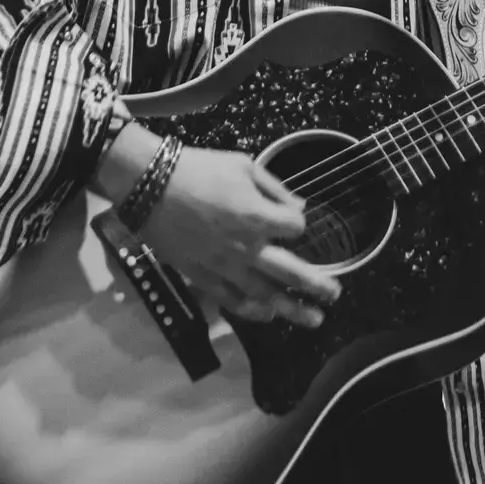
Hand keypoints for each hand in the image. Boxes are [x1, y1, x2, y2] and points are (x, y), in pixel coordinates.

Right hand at [139, 143, 341, 329]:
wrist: (150, 186)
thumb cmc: (199, 169)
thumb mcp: (243, 165)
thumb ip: (274, 188)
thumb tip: (297, 206)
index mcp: (258, 216)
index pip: (295, 227)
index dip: (297, 222)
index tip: (291, 218)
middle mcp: (246, 247)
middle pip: (292, 272)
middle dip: (317, 285)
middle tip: (334, 294)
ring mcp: (224, 267)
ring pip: (265, 296)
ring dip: (292, 309)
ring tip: (313, 319)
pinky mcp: (203, 277)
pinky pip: (232, 301)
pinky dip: (252, 311)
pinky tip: (267, 314)